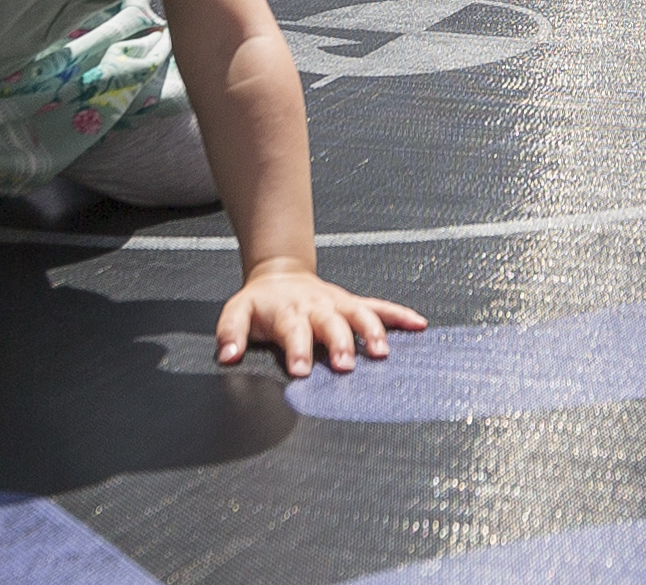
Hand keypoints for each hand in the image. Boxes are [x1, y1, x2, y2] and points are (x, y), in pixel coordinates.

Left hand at [214, 264, 427, 377]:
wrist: (280, 275)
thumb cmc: (262, 304)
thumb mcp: (236, 313)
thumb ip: (230, 334)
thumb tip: (227, 357)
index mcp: (288, 312)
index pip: (292, 331)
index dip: (296, 350)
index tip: (300, 370)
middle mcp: (316, 307)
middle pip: (331, 324)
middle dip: (339, 343)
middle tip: (344, 365)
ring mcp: (338, 304)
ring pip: (360, 314)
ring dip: (373, 331)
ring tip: (383, 352)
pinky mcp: (353, 303)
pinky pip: (380, 307)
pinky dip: (400, 315)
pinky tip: (418, 325)